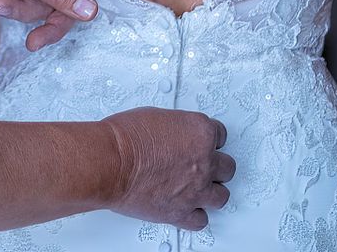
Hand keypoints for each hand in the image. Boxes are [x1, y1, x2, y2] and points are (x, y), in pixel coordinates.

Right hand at [102, 108, 233, 230]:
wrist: (110, 162)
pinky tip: (189, 207)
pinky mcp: (182, 212)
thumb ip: (174, 129)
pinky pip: (201, 219)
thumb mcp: (154, 116)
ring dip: (212, 190)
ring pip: (222, 195)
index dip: (208, 138)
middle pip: (227, 166)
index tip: (202, 141)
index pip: (219, 134)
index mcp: (200, 132)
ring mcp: (196, 189)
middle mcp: (204, 162)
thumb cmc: (125, 138)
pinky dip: (196, 214)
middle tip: (204, 163)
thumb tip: (172, 134)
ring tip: (201, 187)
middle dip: (215, 164)